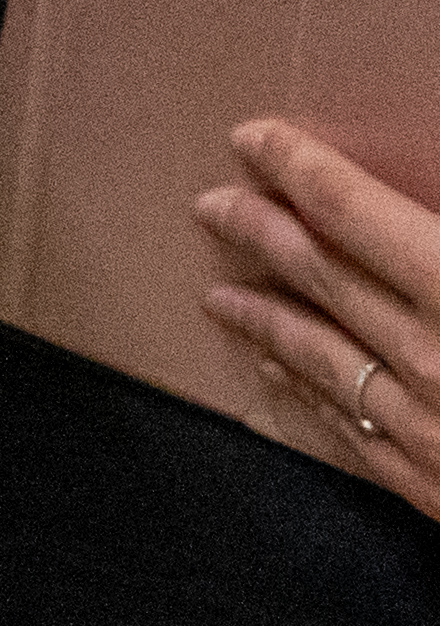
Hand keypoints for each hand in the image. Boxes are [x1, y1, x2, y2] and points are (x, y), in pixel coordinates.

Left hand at [195, 120, 439, 515]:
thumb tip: (426, 228)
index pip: (357, 215)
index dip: (301, 171)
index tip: (251, 137)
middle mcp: (432, 357)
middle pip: (323, 280)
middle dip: (261, 234)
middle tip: (209, 201)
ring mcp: (426, 429)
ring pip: (318, 360)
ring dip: (264, 320)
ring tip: (218, 294)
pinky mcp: (433, 489)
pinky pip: (346, 432)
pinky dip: (299, 397)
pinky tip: (273, 381)